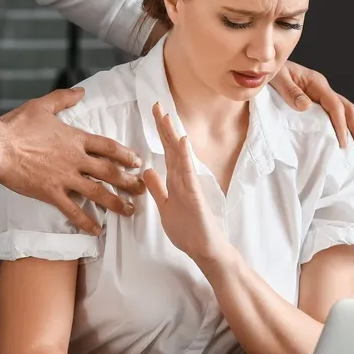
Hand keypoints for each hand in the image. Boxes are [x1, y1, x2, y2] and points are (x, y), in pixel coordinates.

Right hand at [0, 87, 145, 234]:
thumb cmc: (17, 124)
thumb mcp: (42, 105)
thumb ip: (64, 98)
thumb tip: (82, 91)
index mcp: (75, 138)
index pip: (108, 147)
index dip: (125, 155)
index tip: (137, 162)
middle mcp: (75, 159)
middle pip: (109, 172)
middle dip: (128, 181)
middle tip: (142, 189)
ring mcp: (65, 178)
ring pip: (97, 193)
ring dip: (116, 203)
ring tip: (130, 211)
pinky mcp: (51, 193)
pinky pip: (73, 210)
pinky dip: (86, 221)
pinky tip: (97, 231)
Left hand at [143, 102, 228, 264]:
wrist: (206, 250)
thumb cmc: (189, 230)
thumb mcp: (164, 207)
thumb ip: (157, 188)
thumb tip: (147, 170)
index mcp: (175, 180)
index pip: (166, 151)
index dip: (160, 132)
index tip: (155, 113)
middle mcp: (183, 179)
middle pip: (172, 148)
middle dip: (165, 126)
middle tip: (157, 104)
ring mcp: (190, 186)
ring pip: (180, 156)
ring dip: (174, 136)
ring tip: (168, 116)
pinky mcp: (195, 196)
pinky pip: (188, 174)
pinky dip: (185, 157)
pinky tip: (183, 142)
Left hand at [270, 61, 353, 152]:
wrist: (265, 67)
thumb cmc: (270, 73)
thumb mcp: (277, 78)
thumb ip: (290, 91)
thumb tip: (306, 106)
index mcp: (315, 83)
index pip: (334, 105)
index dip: (340, 124)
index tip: (342, 143)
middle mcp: (323, 89)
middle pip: (348, 109)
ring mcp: (322, 96)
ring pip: (346, 113)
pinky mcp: (317, 104)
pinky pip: (336, 116)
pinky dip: (346, 129)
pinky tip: (351, 141)